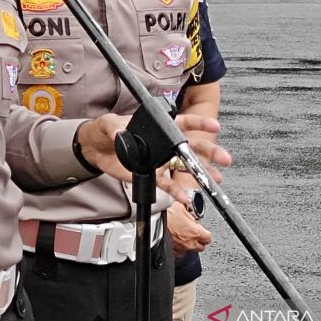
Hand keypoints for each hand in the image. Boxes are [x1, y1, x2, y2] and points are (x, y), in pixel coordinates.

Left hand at [76, 113, 231, 207]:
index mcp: (157, 127)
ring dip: (202, 173)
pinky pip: (168, 184)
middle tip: (224, 158)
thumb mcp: (109, 123)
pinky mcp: (152, 174)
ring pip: (186, 167)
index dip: (199, 122)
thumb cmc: (106, 130)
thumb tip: (120, 134)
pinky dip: (178, 192)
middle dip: (210, 151)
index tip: (214, 125)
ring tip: (216, 178)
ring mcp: (160, 160)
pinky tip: (186, 197)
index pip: (182, 122)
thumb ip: (115, 127)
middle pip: (191, 146)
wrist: (96, 148)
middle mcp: (163, 144)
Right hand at [167, 200, 211, 255]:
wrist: (150, 222)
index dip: (205, 232)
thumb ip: (189, 211)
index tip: (200, 228)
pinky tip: (174, 241)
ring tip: (183, 236)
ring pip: (189, 250)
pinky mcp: (171, 252)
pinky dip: (178, 248)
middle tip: (193, 232)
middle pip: (201, 246)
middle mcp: (190, 243)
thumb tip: (190, 209)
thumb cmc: (164, 215)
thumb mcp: (180, 206)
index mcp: (196, 232)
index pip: (208, 237)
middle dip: (198, 240)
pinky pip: (178, 252)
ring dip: (188, 244)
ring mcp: (180, 249)